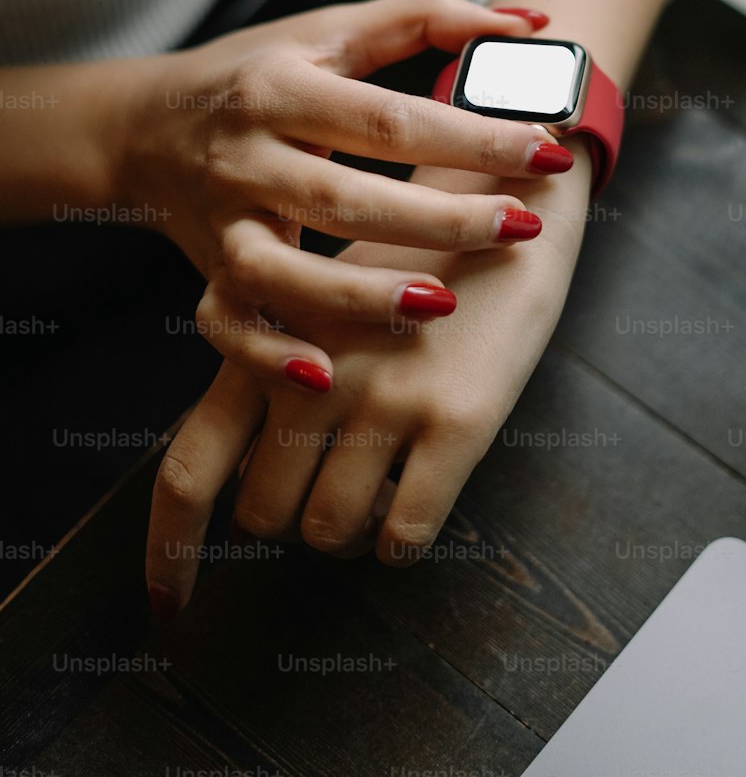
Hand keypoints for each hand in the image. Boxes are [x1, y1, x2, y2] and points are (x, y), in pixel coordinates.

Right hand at [115, 0, 574, 389]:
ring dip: (359, 294)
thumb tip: (530, 23)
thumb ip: (426, 18)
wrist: (143, 125)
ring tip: (440, 303)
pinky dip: (268, 352)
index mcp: (282, 87)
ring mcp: (224, 220)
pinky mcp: (207, 271)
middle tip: (520, 227)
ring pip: (282, 271)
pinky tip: (327, 373)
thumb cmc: (256, 74)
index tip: (544, 147)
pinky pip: (226, 324)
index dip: (470, 135)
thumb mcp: (330, 33)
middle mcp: (247, 155)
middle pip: (345, 195)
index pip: (387, 117)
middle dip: (440, 218)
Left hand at [145, 146, 592, 614]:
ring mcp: (384, 398)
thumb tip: (248, 467)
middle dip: (292, 514)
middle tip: (328, 488)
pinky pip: (405, 534)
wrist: (512, 202)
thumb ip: (272, 364)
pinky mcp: (456, 418)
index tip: (170, 605)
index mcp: (269, 340)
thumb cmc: (416, 251)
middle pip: (262, 513)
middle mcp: (313, 373)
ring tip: (378, 487)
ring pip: (330, 529)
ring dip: (350, 527)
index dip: (170, 550)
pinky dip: (402, 538)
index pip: (190, 467)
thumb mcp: (323, 293)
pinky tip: (418, 499)